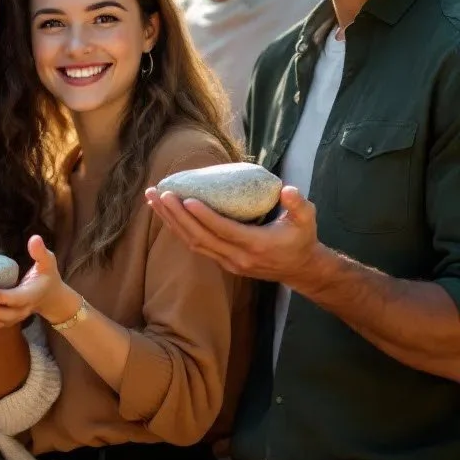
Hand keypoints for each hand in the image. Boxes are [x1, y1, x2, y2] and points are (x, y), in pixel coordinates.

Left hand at [0, 235, 77, 329]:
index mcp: (31, 295)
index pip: (16, 298)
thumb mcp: (48, 263)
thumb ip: (40, 252)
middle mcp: (23, 310)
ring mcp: (14, 317)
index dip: (1, 297)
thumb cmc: (47, 276)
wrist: (51, 298)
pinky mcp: (7, 320)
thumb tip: (35, 238)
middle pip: (5, 314)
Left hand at [145, 184, 327, 288]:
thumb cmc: (301, 239)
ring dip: (170, 222)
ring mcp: (227, 262)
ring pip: (192, 243)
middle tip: (160, 193)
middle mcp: (237, 257)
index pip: (224, 230)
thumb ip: (299, 205)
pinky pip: (195, 246)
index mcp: (256, 245)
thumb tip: (286, 189)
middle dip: (177, 216)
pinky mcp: (222, 262)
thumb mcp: (307, 221)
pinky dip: (178, 229)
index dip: (204, 216)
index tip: (186, 199)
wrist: (300, 269)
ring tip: (153, 199)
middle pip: (200, 237)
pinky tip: (165, 213)